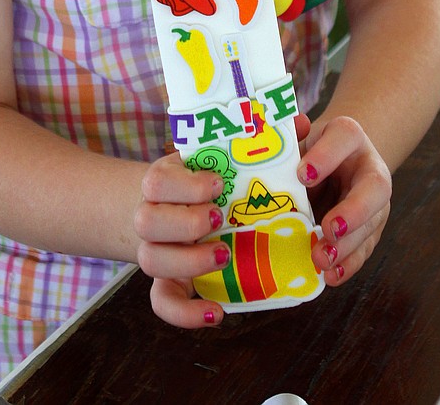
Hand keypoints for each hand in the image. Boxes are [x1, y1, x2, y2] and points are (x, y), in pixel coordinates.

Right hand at [134, 151, 228, 328]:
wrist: (174, 207)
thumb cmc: (203, 182)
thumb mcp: (213, 158)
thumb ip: (245, 145)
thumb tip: (294, 125)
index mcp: (160, 182)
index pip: (156, 181)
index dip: (187, 185)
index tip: (218, 183)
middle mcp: (150, 216)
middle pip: (146, 221)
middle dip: (186, 222)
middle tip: (218, 217)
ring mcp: (155, 251)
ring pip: (151, 260)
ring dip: (188, 260)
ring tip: (223, 254)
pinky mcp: (166, 282)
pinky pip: (162, 302)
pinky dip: (185, 314)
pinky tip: (215, 313)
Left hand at [295, 113, 391, 285]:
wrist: (335, 162)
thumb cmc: (310, 150)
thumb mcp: (300, 138)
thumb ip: (293, 135)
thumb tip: (295, 126)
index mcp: (350, 136)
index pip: (346, 136)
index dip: (326, 156)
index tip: (302, 175)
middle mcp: (370, 168)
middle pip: (374, 187)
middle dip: (353, 211)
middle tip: (328, 228)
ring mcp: (375, 202)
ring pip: (371, 224)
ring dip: (348, 246)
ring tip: (322, 259)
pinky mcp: (370, 230)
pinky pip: (365, 249)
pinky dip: (348, 265)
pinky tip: (332, 276)